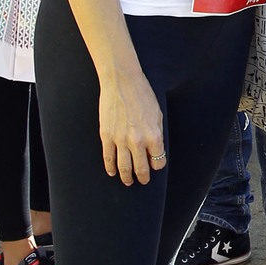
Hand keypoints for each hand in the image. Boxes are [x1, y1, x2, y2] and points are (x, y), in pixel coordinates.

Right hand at [98, 67, 165, 185]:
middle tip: (143, 181)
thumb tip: (154, 151)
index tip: (154, 164)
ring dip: (126, 177)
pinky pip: (108, 157)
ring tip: (128, 181)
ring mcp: (120, 140)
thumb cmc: (142, 95)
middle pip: (141, 168)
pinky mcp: (106, 136)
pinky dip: (110, 168)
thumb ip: (157, 134)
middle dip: (143, 177)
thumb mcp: (157, 115)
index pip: (158, 161)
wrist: (122, 82)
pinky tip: (112, 172)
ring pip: (124, 167)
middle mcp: (137, 141)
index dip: (157, 165)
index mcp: (153, 136)